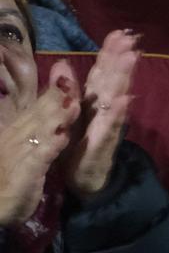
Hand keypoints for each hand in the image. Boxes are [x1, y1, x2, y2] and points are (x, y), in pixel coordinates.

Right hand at [0, 72, 75, 227]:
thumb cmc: (11, 176)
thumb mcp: (24, 149)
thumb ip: (37, 129)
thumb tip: (50, 108)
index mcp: (19, 131)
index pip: (37, 108)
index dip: (52, 92)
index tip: (68, 76)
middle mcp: (18, 138)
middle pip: (40, 114)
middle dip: (56, 97)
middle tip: (72, 79)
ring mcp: (20, 154)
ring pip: (41, 132)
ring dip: (57, 117)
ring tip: (73, 102)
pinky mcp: (26, 173)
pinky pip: (40, 158)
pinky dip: (51, 146)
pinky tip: (63, 137)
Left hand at [62, 29, 139, 197]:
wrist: (86, 182)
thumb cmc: (78, 148)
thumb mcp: (70, 115)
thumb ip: (70, 89)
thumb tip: (63, 61)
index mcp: (92, 103)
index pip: (102, 73)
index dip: (110, 53)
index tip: (120, 32)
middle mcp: (103, 111)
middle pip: (112, 81)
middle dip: (121, 60)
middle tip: (132, 39)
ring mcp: (106, 127)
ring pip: (115, 99)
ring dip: (124, 79)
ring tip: (132, 58)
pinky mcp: (103, 146)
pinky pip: (110, 128)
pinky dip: (117, 114)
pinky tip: (124, 100)